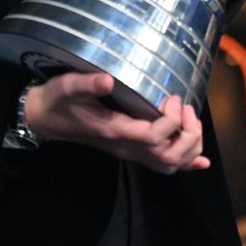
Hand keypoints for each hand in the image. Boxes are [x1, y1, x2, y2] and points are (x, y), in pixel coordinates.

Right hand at [23, 72, 209, 174]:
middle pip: (169, 156)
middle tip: (186, 108)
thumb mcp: (67, 87)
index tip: (173, 97)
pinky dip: (186, 162)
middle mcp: (125, 147)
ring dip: (190, 146)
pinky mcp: (131, 150)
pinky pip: (162, 165)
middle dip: (188, 134)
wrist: (44, 119)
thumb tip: (107, 80)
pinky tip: (201, 160)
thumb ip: (86, 84)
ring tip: (190, 119)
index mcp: (114, 130)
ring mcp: (129, 152)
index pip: (153, 137)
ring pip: (170, 164)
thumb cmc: (57, 100)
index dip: (172, 120)